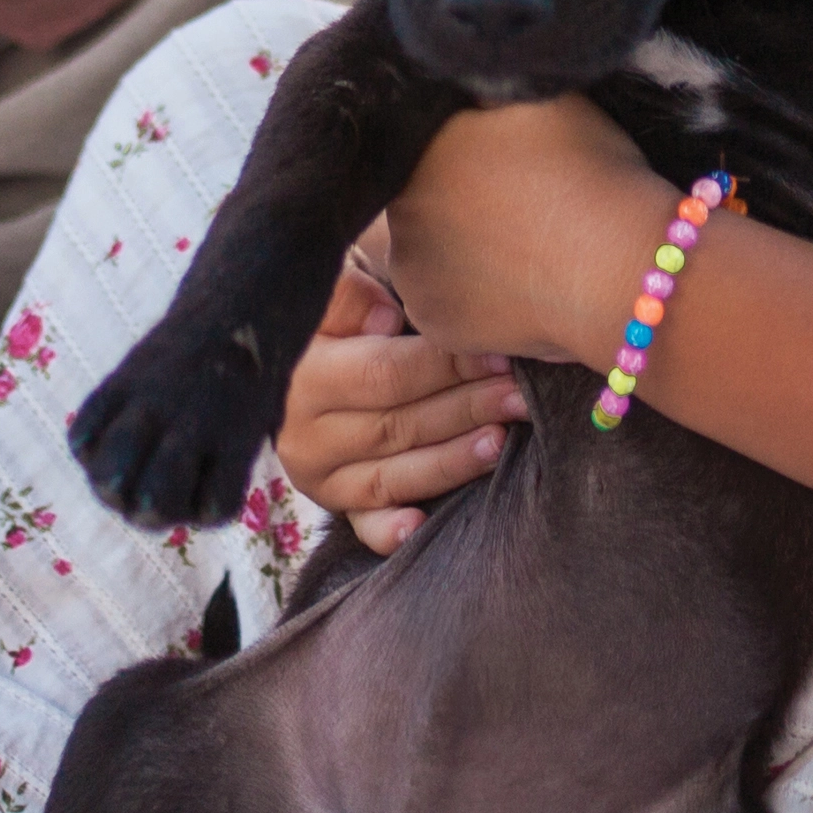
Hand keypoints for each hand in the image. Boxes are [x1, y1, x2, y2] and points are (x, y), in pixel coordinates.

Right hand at [274, 243, 530, 552]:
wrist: (291, 356)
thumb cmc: (335, 310)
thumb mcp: (333, 283)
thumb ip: (350, 294)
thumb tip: (386, 319)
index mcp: (301, 375)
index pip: (384, 374)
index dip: (445, 365)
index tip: (500, 352)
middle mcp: (303, 432)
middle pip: (398, 425)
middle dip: (466, 408)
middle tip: (521, 395)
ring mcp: (318, 474)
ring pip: (392, 474)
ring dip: (452, 460)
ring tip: (502, 442)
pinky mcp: (334, 501)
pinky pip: (363, 523)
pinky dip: (390, 529)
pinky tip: (421, 526)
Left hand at [366, 95, 683, 368]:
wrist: (621, 265)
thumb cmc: (589, 170)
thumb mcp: (543, 94)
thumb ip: (493, 82)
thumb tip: (472, 75)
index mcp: (417, 148)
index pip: (429, 143)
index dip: (471, 150)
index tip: (510, 159)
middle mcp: (397, 212)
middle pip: (426, 199)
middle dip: (461, 199)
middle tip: (520, 204)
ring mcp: (412, 273)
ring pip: (434, 252)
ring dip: (464, 249)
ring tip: (523, 248)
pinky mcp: (435, 325)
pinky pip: (452, 304)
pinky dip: (478, 298)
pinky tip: (519, 285)